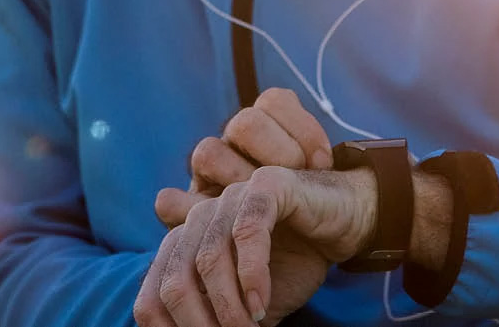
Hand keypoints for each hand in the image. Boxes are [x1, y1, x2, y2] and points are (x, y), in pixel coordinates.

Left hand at [134, 165, 377, 326]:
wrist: (345, 222)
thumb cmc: (293, 263)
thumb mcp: (247, 302)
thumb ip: (219, 320)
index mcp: (184, 242)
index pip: (153, 294)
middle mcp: (198, 216)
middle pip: (173, 280)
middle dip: (197, 324)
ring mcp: (230, 197)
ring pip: (208, 259)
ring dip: (228, 307)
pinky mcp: (266, 185)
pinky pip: (248, 231)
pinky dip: (251, 274)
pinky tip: (260, 302)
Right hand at [156, 89, 332, 226]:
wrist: (295, 265)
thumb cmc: (308, 223)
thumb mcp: (320, 193)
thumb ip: (314, 167)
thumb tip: (323, 161)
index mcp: (264, 133)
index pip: (274, 101)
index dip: (301, 126)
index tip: (322, 162)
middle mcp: (232, 149)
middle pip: (245, 123)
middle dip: (277, 150)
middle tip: (296, 179)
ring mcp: (207, 180)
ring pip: (208, 153)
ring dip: (238, 178)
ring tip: (263, 207)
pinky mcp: (184, 215)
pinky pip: (168, 203)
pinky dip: (185, 210)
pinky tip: (217, 223)